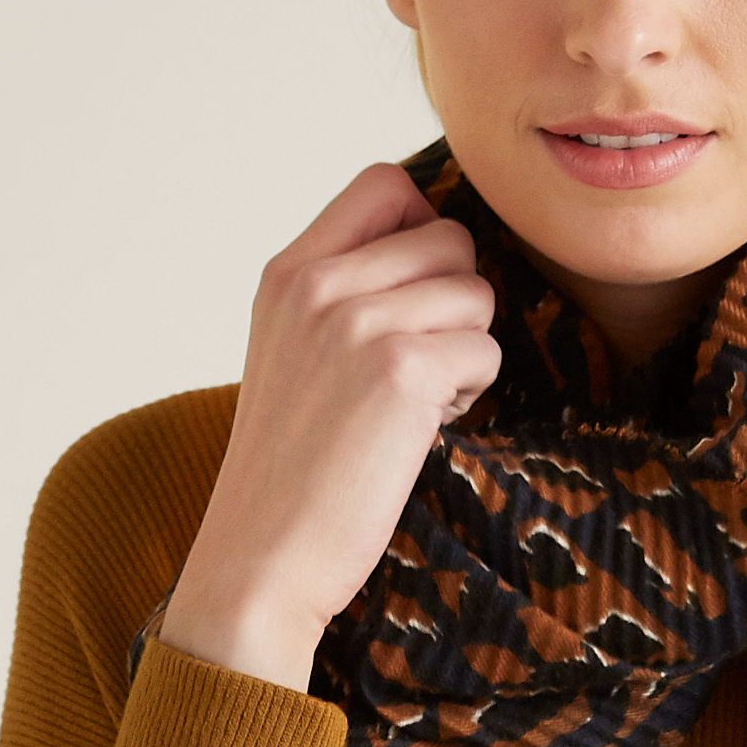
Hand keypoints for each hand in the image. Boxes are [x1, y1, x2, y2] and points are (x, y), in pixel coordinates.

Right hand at [159, 160, 500, 693]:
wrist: (261, 560)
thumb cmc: (288, 475)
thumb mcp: (291, 356)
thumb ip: (341, 297)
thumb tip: (436, 258)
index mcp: (287, 273)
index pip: (385, 186)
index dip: (425, 230)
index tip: (419, 295)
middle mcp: (319, 283)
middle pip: (448, 238)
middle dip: (453, 306)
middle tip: (416, 372)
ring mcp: (358, 321)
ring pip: (475, 294)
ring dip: (464, 353)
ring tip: (412, 408)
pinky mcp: (403, 370)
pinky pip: (484, 352)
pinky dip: (469, 396)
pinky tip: (420, 432)